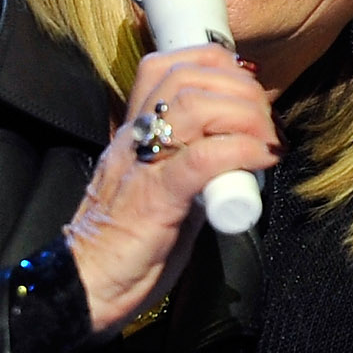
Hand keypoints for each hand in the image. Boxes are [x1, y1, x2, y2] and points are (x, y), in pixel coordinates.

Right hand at [65, 44, 278, 333]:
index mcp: (132, 136)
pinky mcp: (155, 200)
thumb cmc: (123, 249)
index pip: (164, 67)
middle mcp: (134, 141)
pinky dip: (240, 150)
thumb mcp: (158, 192)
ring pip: (193, 107)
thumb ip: (189, 168)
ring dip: (244, 114)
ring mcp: (142, 166)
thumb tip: (236, 156)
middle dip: (237, 86)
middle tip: (266, 118)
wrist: (84, 290)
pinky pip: (202, 158)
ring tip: (267, 138)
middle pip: (185, 78)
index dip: (212, 63)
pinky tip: (262, 159)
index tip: (244, 85)